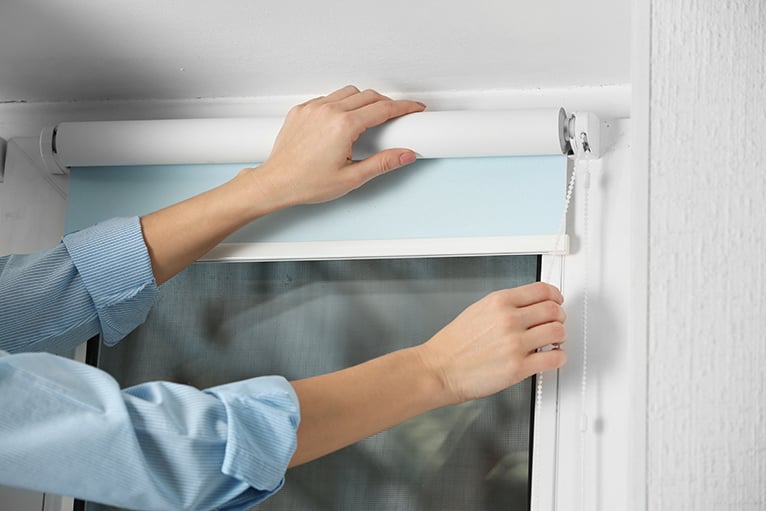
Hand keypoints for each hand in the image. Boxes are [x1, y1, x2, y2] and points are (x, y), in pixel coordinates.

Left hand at [253, 85, 425, 205]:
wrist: (275, 183)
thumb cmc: (307, 183)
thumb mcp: (352, 177)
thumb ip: (383, 163)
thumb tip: (406, 154)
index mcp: (343, 126)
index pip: (383, 108)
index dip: (404, 107)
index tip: (415, 108)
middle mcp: (328, 111)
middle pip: (369, 96)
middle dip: (387, 103)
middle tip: (396, 116)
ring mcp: (313, 108)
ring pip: (348, 92)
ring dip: (364, 100)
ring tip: (370, 117)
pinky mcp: (301, 110)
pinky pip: (328, 98)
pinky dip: (341, 104)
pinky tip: (343, 120)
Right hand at [414, 282, 566, 404]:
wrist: (439, 368)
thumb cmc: (453, 345)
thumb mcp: (478, 310)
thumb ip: (506, 306)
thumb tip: (529, 305)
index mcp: (499, 302)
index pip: (542, 290)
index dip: (555, 296)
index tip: (556, 301)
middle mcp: (509, 319)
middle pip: (553, 310)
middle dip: (559, 316)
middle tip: (555, 323)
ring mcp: (515, 343)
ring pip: (558, 331)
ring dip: (560, 336)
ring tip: (553, 341)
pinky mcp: (518, 367)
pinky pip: (554, 358)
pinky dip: (559, 357)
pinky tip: (551, 357)